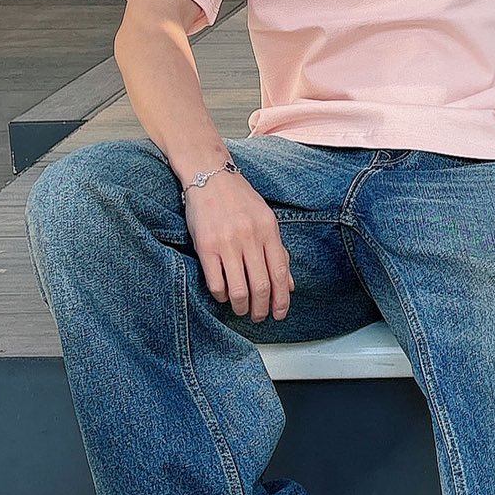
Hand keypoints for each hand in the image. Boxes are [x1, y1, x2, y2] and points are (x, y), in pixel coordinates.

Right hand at [184, 170, 293, 321]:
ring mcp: (227, 243)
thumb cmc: (240, 200)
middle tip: (259, 317)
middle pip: (261, 285)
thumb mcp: (266, 220)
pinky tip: (224, 295)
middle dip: (261, 308)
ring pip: (239, 289)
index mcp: (269, 230)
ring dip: (241, 307)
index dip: (282, 299)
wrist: (210, 176)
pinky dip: (222, 295)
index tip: (280, 313)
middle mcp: (250, 237)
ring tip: (241, 310)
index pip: (280, 273)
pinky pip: (216, 282)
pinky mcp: (205, 246)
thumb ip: (278, 251)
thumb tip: (289, 284)